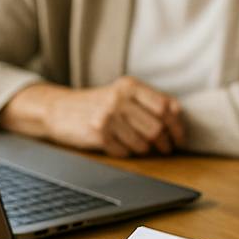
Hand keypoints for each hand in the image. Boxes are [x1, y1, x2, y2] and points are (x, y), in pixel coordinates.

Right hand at [38, 77, 185, 156]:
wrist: (59, 109)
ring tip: (139, 146)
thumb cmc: (98, 104)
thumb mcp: (123, 95)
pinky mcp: (98, 133)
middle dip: (165, 142)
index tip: (180, 138)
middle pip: (157, 127)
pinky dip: (126, 152)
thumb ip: (149, 102)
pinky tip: (119, 145)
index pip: (166, 107)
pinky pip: (124, 151)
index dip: (177, 126)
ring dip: (144, 149)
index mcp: (130, 86)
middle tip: (165, 148)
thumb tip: (178, 117)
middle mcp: (120, 98)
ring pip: (143, 142)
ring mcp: (108, 116)